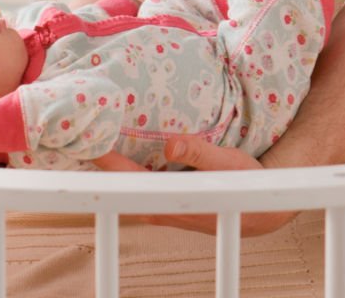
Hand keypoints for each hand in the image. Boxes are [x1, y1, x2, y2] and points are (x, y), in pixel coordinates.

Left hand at [93, 136, 296, 236]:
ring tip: (94, 139)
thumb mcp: (227, 165)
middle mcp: (164, 206)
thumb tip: (169, 146)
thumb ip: (199, 154)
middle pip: (122, 185)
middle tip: (80, 135)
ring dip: (112, 168)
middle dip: (101, 164)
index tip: (88, 143)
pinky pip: (140, 184)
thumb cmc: (246, 187)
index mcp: (174, 199)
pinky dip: (127, 169)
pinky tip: (122, 152)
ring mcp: (165, 205)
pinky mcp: (171, 199)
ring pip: (129, 186)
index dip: (107, 163)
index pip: (130, 180)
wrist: (263, 210)